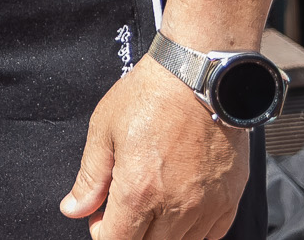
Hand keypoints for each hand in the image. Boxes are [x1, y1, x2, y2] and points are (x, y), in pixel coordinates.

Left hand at [61, 59, 250, 239]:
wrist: (201, 79)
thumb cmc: (150, 97)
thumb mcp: (104, 130)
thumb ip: (90, 177)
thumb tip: (74, 209)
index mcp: (138, 192)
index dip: (102, 234)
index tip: (100, 219)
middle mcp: (175, 207)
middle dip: (130, 234)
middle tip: (123, 208)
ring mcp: (206, 208)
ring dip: (160, 233)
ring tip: (151, 202)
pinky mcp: (229, 201)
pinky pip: (210, 235)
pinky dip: (192, 230)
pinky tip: (179, 205)